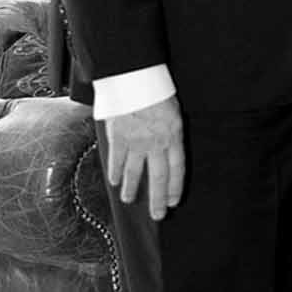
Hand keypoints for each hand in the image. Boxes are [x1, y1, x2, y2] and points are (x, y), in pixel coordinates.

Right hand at [104, 96, 185, 219]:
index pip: (177, 169)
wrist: (134, 76)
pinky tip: (114, 181)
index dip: (175, 187)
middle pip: (158, 178)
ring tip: (129, 200)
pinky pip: (117, 160)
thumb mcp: (173, 110)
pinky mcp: (118, 138)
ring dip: (131, 189)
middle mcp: (156, 143)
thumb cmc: (156, 89)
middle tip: (157, 215)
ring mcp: (136, 142)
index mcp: (174, 135)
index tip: (174, 201)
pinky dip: (114, 172)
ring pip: (134, 173)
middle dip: (157, 200)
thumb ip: (172, 130)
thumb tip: (169, 147)